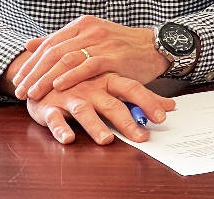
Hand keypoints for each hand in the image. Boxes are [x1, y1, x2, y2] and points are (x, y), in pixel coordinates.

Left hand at [12, 15, 166, 100]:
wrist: (156, 47)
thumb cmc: (122, 47)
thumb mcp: (91, 39)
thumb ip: (61, 41)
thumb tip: (29, 43)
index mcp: (83, 23)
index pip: (49, 43)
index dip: (31, 63)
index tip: (18, 80)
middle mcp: (90, 30)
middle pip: (53, 52)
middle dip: (33, 74)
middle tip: (20, 91)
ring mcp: (102, 42)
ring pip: (66, 59)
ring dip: (46, 78)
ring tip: (33, 94)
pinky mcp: (114, 56)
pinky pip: (87, 66)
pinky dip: (70, 76)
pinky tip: (58, 86)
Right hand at [26, 73, 174, 144]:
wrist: (43, 73)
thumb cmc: (84, 82)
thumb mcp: (112, 84)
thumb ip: (141, 96)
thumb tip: (170, 106)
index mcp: (108, 79)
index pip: (133, 89)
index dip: (148, 102)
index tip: (163, 117)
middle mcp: (92, 88)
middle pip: (112, 104)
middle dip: (128, 122)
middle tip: (141, 137)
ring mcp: (70, 97)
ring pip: (85, 112)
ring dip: (96, 126)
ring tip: (107, 140)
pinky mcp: (49, 108)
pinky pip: (55, 119)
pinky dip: (60, 129)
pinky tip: (68, 139)